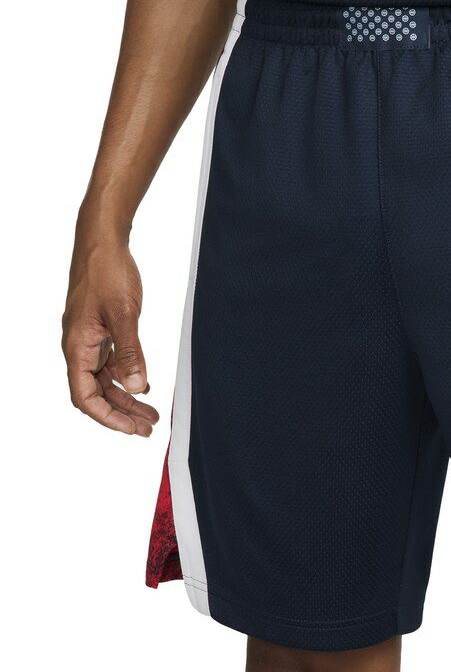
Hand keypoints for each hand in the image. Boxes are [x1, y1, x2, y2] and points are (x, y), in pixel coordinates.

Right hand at [62, 224, 159, 435]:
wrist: (102, 242)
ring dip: (127, 398)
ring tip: (152, 414)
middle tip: (148, 428)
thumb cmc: (108, 272)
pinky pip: (110, 363)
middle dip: (121, 412)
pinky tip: (145, 386)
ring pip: (105, 379)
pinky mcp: (100, 331)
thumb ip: (131, 353)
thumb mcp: (124, 314)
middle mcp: (79, 347)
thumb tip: (137, 388)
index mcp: (77, 346)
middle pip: (96, 393)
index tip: (131, 429)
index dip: (107, 417)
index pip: (85, 395)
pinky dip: (127, 377)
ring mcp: (89, 339)